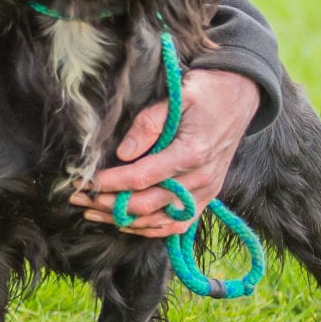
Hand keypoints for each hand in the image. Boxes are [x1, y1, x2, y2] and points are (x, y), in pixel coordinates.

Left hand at [70, 70, 260, 236]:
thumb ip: (150, 124)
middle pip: (147, 204)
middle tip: (79, 199)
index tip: (85, 182)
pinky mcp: (207, 197)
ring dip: (124, 221)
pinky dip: (151, 228)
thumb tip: (124, 153)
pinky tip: (127, 223)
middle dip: (108, 204)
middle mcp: (201, 179)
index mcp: (191, 153)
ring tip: (93, 212)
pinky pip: (178, 224)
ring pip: (160, 221)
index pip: (141, 178)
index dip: (110, 183)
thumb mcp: (178, 97)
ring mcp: (206, 192)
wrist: (241, 96)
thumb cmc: (206, 92)